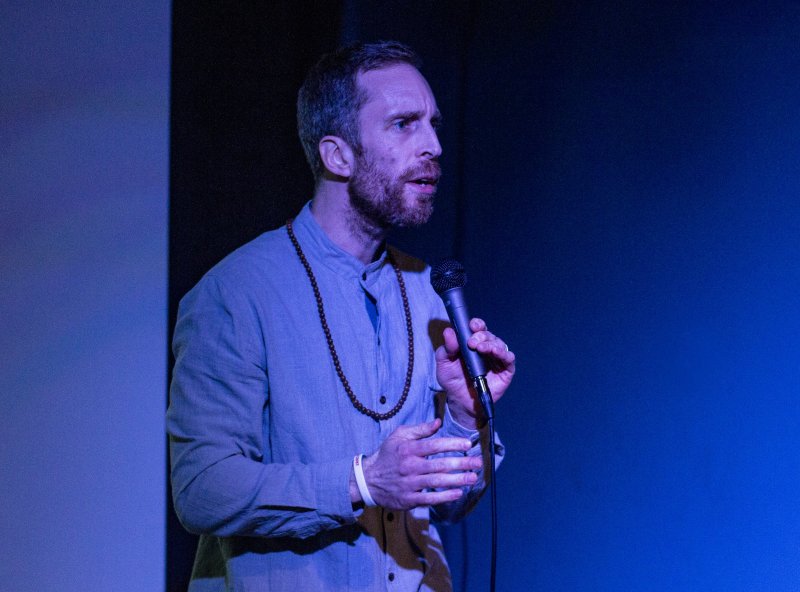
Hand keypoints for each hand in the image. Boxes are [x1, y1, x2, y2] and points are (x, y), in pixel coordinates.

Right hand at [354, 419, 482, 509]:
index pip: (434, 445)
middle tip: (478, 462)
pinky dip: (445, 496)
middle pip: (440, 464)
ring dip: (458, 480)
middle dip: (461, 463)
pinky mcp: (409, 499)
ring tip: (473, 478)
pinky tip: (458, 493)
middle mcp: (410, 466)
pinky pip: (430, 498)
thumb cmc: (387, 455)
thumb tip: (438, 422)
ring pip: (437, 481)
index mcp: (408, 449)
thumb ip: (419, 430)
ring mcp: (410, 484)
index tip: (468, 444)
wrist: (368, 480)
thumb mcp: (399, 436)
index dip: (452, 444)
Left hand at [436, 318, 515, 428]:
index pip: (478, 328)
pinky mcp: (505, 370)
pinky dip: (504, 353)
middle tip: (472, 343)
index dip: (477, 324)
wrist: (460, 401)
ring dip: (491, 344)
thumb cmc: (452, 380)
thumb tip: (449, 331)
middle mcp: (486, 348)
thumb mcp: (444, 363)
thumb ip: (446, 348)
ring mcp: (496, 359)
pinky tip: (496, 353)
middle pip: (489, 335)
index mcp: (472, 343)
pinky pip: (509, 358)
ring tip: (481, 348)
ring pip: (499, 344)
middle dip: (481, 336)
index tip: (472, 325)